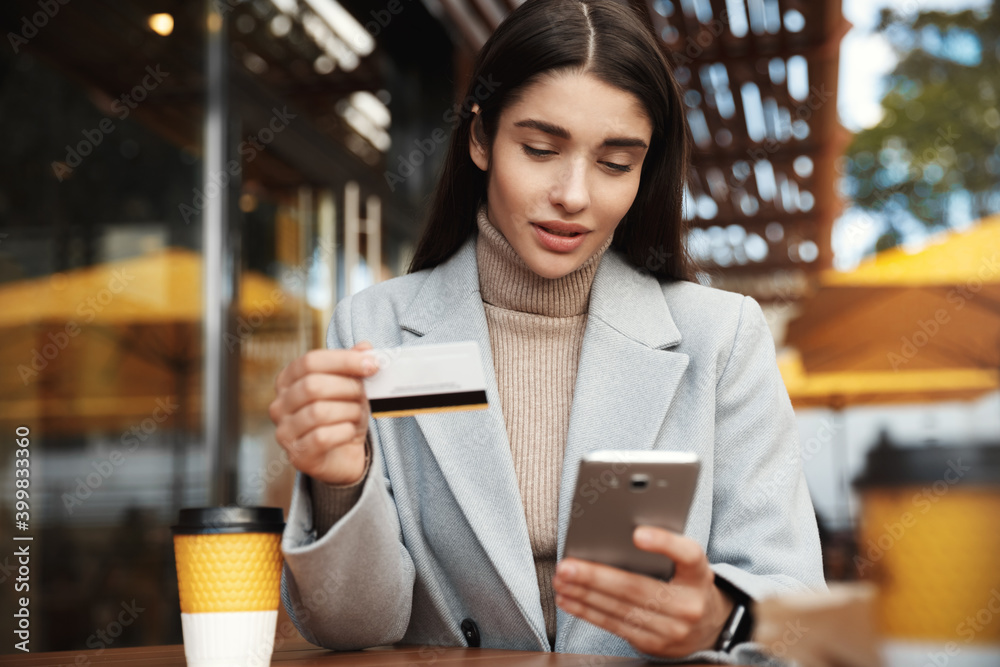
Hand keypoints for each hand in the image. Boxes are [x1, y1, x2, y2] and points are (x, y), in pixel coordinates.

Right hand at [269, 342, 378, 485]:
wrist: (343, 456)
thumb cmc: (343, 416)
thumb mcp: (350, 387)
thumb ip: (354, 365)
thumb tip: (366, 347)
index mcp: (288, 380)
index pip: (310, 361)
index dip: (344, 360)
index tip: (372, 365)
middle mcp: (280, 405)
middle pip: (313, 385)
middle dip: (348, 387)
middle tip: (364, 394)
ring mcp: (284, 432)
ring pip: (318, 412)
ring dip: (348, 411)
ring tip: (356, 414)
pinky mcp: (297, 455)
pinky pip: (322, 437)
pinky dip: (344, 432)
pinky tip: (350, 431)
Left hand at [552, 526, 734, 657]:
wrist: (710, 626)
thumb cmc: (687, 583)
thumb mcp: (686, 564)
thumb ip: (663, 549)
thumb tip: (615, 533)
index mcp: (699, 574)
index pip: (687, 554)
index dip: (664, 543)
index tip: (637, 533)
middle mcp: (688, 604)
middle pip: (637, 588)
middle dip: (596, 577)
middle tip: (567, 565)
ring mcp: (672, 629)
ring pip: (620, 609)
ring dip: (584, 594)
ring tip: (562, 580)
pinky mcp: (654, 644)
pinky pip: (615, 625)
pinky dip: (588, 611)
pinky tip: (569, 599)